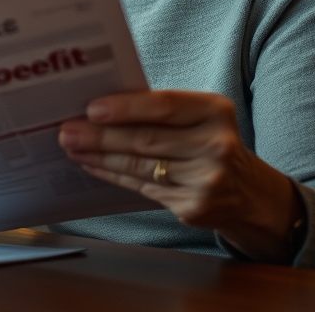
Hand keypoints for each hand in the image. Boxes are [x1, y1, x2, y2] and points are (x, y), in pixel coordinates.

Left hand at [58, 89, 302, 262]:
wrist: (247, 191)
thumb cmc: (209, 141)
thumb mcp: (199, 117)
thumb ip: (160, 110)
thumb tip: (100, 107)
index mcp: (215, 111)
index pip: (165, 106)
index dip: (126, 108)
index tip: (91, 109)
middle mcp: (216, 145)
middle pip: (146, 139)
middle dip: (101, 136)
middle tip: (67, 130)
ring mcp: (205, 180)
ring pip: (140, 166)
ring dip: (100, 157)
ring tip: (72, 147)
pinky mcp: (193, 207)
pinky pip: (142, 187)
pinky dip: (113, 175)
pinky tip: (92, 166)